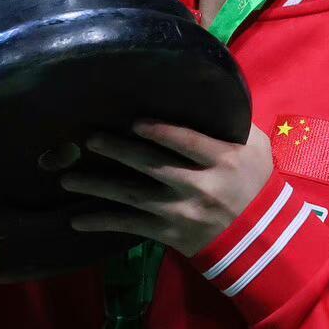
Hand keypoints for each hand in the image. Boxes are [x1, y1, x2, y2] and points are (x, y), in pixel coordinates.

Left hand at [61, 119, 274, 257]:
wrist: (262, 237)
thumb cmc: (255, 182)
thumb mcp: (254, 147)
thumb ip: (230, 123)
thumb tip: (203, 91)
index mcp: (222, 160)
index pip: (187, 142)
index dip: (160, 131)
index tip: (132, 121)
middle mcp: (200, 186)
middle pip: (152, 165)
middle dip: (117, 151)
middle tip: (88, 139)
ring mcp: (182, 212)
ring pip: (133, 196)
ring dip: (97, 187)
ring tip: (67, 179)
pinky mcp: (170, 234)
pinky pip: (131, 227)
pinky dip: (103, 223)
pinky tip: (77, 220)